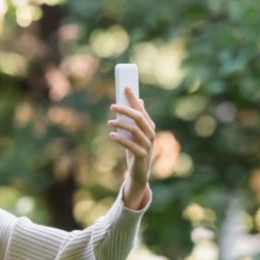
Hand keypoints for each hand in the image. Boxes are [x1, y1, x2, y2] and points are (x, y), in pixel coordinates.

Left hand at [108, 87, 155, 207]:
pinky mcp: (142, 155)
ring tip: (109, 123)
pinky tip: (111, 136)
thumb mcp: (135, 134)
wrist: (139, 172)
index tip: (125, 87)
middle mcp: (150, 134)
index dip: (133, 98)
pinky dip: (121, 140)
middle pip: (138, 117)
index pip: (141, 109)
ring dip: (120, 124)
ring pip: (134, 130)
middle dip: (125, 110)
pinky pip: (131, 145)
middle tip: (112, 107)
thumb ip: (136, 119)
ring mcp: (147, 145)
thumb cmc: (135, 150)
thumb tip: (138, 100)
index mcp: (149, 126)